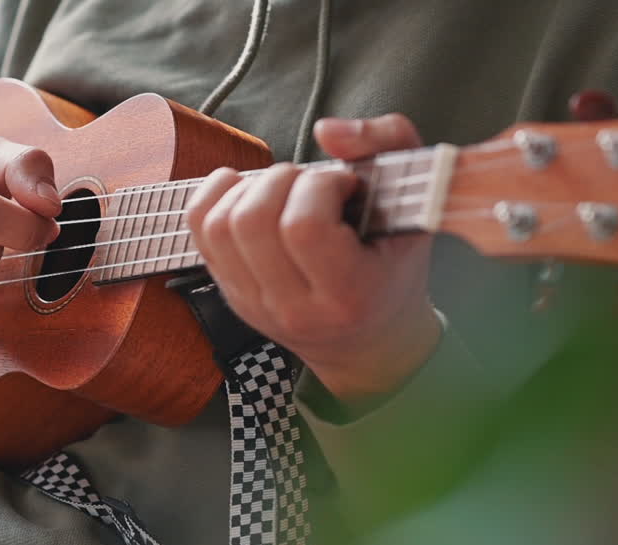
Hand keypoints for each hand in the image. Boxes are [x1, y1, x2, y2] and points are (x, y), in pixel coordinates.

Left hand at [184, 114, 441, 402]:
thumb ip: (389, 144)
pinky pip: (200, 230)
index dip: (320, 186)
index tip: (345, 186)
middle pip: (253, 222)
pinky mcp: (229, 291)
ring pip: (219, 225)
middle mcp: (292, 307)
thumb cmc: (393, 270)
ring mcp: (253, 303)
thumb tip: (326, 129)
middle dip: (281, 179)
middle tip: (312, 186)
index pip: (303, 227)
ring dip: (249, 187)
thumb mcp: (417, 207)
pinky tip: (248, 190)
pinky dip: (217, 194)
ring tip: (285, 190)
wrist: (367, 342)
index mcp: (346, 295)